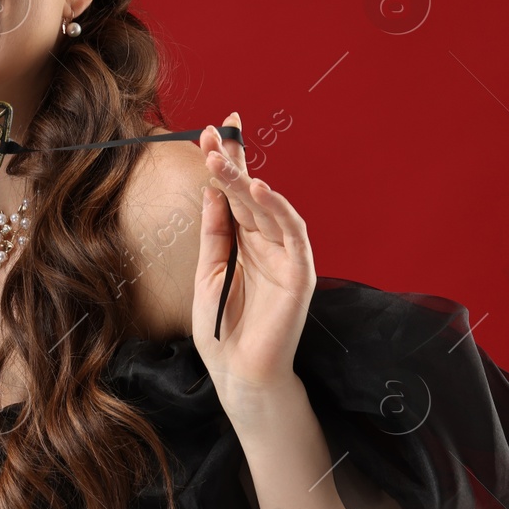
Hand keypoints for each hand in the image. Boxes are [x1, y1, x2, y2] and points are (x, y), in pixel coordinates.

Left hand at [193, 111, 315, 404]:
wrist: (240, 376)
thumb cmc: (223, 331)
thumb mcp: (208, 272)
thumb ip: (214, 232)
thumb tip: (211, 189)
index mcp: (244, 241)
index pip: (236, 194)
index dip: (227, 163)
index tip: (209, 132)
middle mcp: (267, 243)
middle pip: (251, 193)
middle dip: (233, 163)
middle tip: (214, 135)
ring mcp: (286, 256)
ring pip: (268, 208)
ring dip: (247, 181)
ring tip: (223, 158)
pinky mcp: (300, 273)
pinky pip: (293, 234)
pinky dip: (279, 210)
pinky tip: (262, 189)